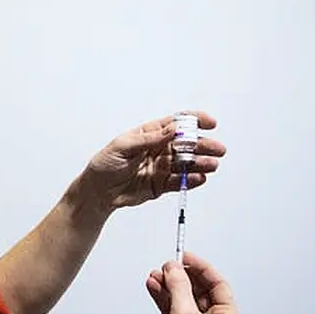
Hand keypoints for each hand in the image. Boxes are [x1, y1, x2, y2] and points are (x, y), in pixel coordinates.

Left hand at [84, 111, 225, 209]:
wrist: (97, 192)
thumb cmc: (105, 165)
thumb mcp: (123, 146)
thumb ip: (149, 139)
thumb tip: (172, 129)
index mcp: (150, 134)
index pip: (176, 123)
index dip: (195, 121)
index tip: (210, 123)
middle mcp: (159, 149)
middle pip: (187, 144)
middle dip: (203, 145)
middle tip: (217, 148)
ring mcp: (162, 167)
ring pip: (187, 163)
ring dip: (201, 163)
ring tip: (212, 165)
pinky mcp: (162, 184)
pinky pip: (180, 181)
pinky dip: (191, 180)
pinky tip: (200, 178)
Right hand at [144, 252, 242, 313]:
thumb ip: (179, 286)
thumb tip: (174, 267)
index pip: (218, 284)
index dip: (202, 268)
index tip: (186, 256)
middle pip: (198, 288)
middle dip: (182, 276)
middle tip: (168, 266)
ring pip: (183, 295)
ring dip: (169, 285)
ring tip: (156, 275)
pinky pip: (173, 305)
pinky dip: (163, 295)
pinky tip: (153, 285)